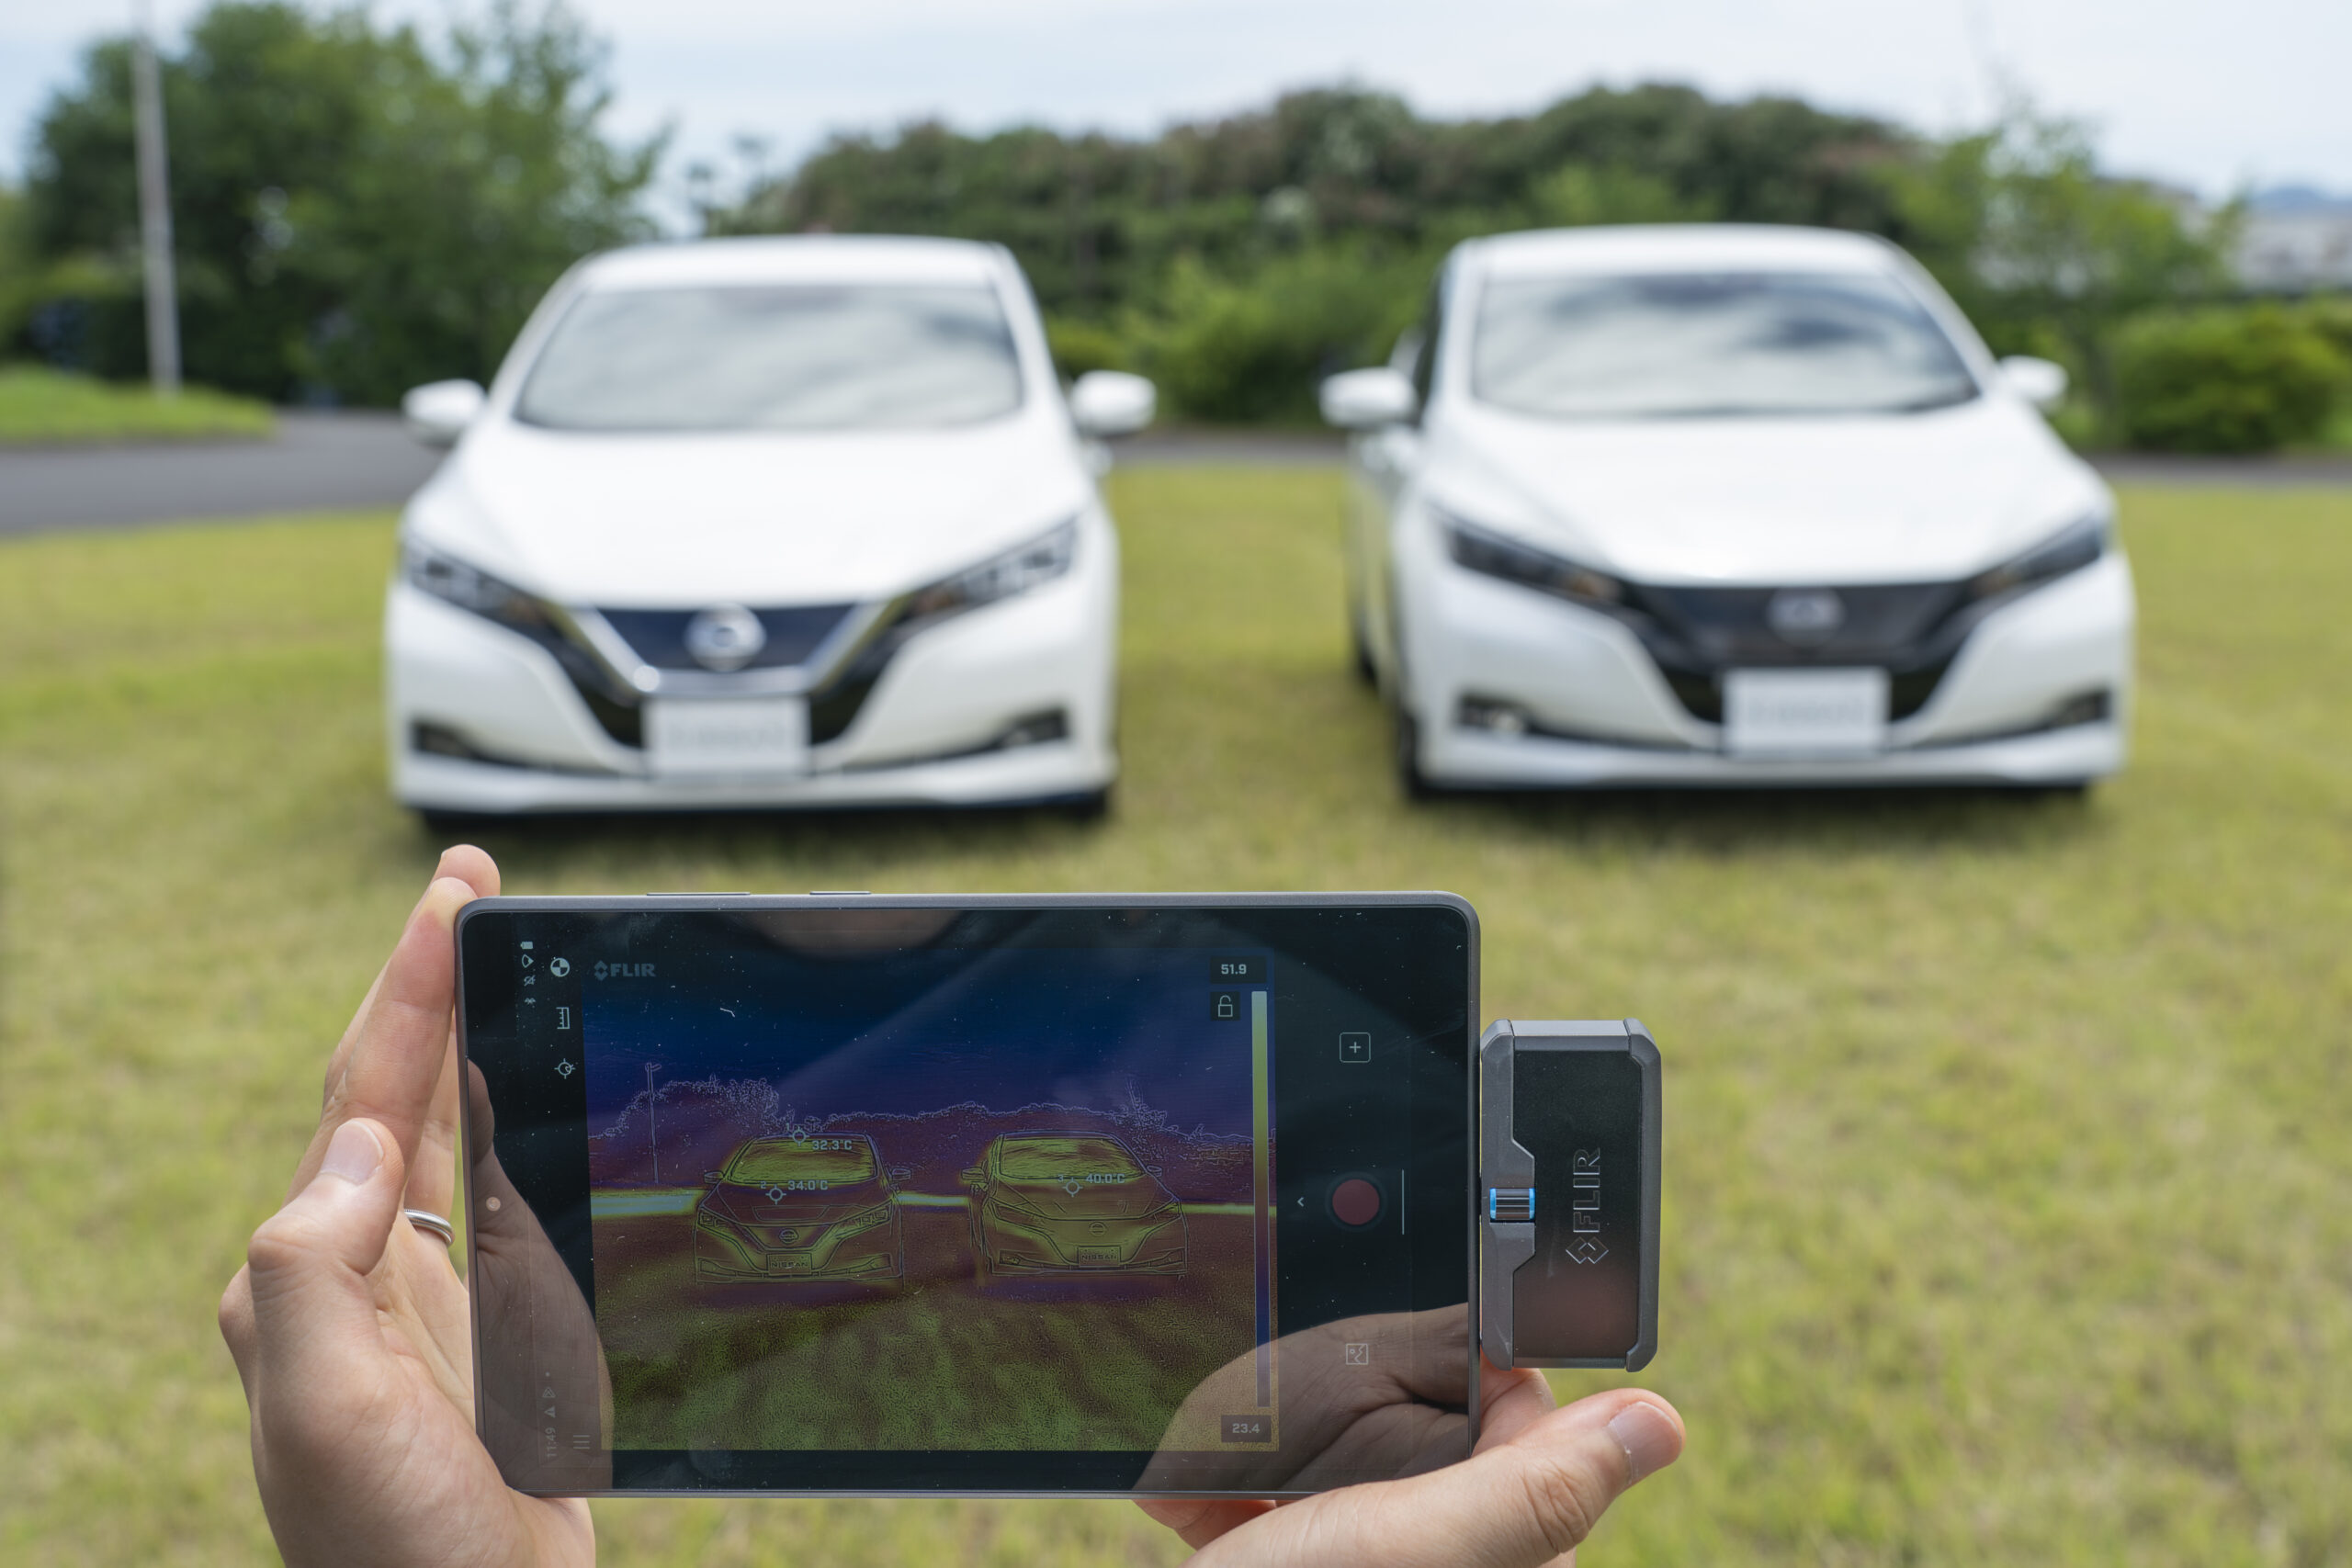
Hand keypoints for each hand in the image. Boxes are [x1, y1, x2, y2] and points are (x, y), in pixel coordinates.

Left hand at [218, 848, 593, 1567]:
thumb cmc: (399, 1551)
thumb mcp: (325, 1408)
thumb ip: (319, 1265)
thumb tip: (363, 1140)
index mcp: (315, 1274)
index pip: (363, 1093)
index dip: (407, 986)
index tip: (454, 893)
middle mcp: (358, 1276)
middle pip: (393, 1092)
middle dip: (429, 984)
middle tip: (473, 890)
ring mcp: (422, 1306)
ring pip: (444, 1135)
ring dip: (467, 1037)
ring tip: (501, 963)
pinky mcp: (486, 1339)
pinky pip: (495, 1198)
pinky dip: (511, 1123)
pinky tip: (540, 1102)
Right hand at [1141, 1353, 1681, 1566]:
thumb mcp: (1432, 1545)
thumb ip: (1540, 1484)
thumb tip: (1662, 1420)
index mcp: (1508, 1549)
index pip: (1523, 1414)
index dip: (1474, 1358)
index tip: (1418, 1320)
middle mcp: (1444, 1559)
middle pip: (1417, 1426)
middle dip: (1352, 1397)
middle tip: (1302, 1381)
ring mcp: (1361, 1560)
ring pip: (1332, 1463)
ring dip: (1274, 1438)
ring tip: (1233, 1435)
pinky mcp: (1285, 1565)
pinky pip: (1260, 1504)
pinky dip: (1218, 1488)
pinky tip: (1182, 1486)